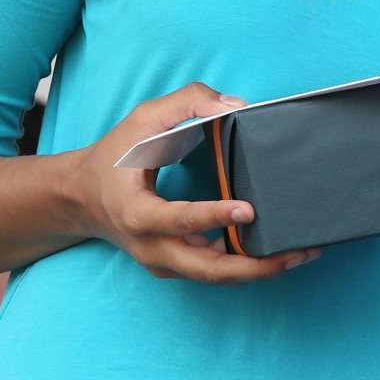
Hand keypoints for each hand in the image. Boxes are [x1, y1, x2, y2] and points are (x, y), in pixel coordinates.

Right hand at [68, 83, 319, 283]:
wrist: (80, 197)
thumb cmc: (114, 155)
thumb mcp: (144, 118)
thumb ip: (188, 102)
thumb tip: (236, 107)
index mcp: (137, 212)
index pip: (180, 220)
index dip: (215, 218)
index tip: (249, 210)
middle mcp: (150, 247)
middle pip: (208, 269)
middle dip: (255, 265)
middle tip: (296, 251)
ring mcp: (161, 262)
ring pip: (214, 276)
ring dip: (257, 270)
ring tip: (299, 254)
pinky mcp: (173, 265)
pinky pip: (211, 271)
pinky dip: (244, 266)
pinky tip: (275, 252)